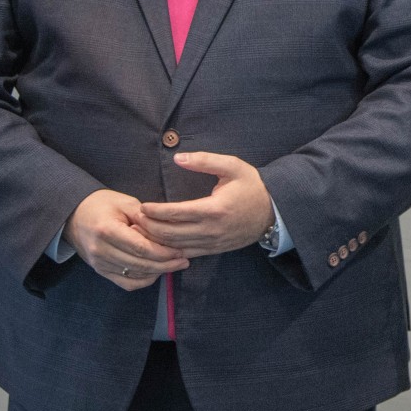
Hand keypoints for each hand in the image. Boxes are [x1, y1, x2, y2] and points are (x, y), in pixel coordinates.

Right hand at [64, 189, 188, 290]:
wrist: (75, 215)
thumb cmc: (103, 205)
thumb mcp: (125, 203)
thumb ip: (145, 217)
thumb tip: (167, 231)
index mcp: (106, 230)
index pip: (140, 248)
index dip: (163, 252)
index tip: (180, 250)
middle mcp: (101, 250)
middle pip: (139, 264)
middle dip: (165, 264)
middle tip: (184, 261)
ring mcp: (99, 263)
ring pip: (134, 276)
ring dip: (157, 273)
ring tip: (175, 265)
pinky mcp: (101, 271)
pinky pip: (126, 283)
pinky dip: (144, 280)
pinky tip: (157, 272)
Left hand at [138, 152, 275, 258]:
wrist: (274, 211)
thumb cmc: (252, 186)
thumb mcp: (233, 166)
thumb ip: (204, 161)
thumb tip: (177, 157)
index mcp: (214, 208)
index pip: (175, 213)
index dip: (154, 211)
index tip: (141, 206)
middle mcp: (212, 229)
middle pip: (170, 233)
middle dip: (149, 227)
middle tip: (135, 219)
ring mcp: (213, 242)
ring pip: (175, 246)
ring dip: (156, 241)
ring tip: (142, 232)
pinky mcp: (214, 249)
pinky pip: (186, 253)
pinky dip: (169, 250)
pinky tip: (159, 243)